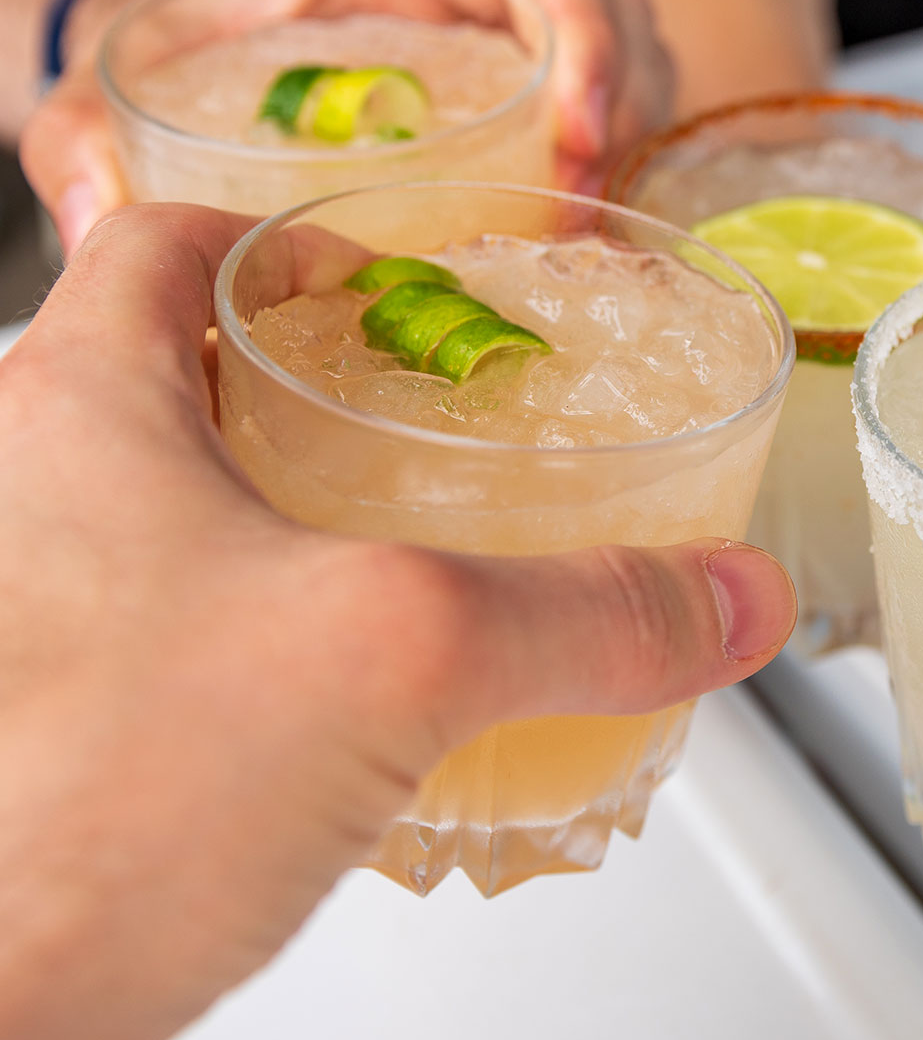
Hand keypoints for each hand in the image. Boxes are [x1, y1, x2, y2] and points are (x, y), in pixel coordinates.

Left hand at [0, 203, 794, 1039]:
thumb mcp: (407, 655)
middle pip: (183, 388)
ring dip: (307, 540)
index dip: (298, 241)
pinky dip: (278, 667)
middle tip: (459, 433)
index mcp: (70, 410)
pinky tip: (377, 731)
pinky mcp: (55, 757)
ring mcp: (33, 637)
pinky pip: (180, 667)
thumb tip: (735, 596)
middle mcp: (25, 504)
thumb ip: (590, 611)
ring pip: (183, 534)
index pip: (169, 244)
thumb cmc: (102, 797)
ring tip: (446, 579)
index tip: (403, 287)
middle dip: (327, 402)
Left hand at [22, 0, 675, 249]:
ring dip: (630, 136)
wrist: (184, 64)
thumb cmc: (168, 60)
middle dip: (620, 105)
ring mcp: (507, 20)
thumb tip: (97, 223)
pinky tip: (584, 228)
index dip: (583, 29)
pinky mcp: (527, 77)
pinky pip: (611, 100)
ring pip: (629, 50)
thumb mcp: (105, 90)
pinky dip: (615, 160)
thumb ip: (76, 144)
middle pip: (608, 2)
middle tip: (583, 211)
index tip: (580, 131)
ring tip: (584, 228)